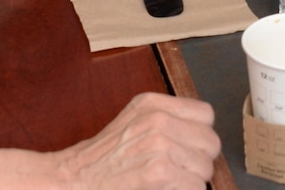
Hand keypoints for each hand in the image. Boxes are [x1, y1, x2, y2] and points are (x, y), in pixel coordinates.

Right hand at [51, 93, 219, 189]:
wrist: (74, 178)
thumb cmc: (103, 159)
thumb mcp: (133, 123)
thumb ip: (165, 122)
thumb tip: (200, 139)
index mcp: (152, 103)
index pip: (206, 115)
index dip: (200, 136)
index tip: (190, 149)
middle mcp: (157, 119)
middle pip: (210, 142)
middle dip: (200, 161)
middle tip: (181, 172)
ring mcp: (158, 144)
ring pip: (205, 166)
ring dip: (193, 180)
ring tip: (171, 182)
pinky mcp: (158, 171)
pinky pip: (196, 185)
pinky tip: (166, 189)